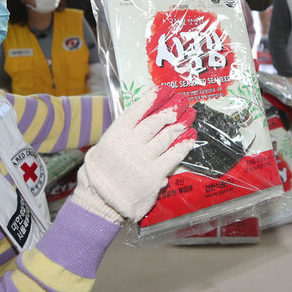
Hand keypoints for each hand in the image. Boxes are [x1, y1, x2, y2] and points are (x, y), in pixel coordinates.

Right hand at [72, 86, 196, 223]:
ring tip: (189, 116)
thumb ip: (123, 135)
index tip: (164, 90)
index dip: (152, 98)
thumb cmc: (102, 174)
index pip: (137, 111)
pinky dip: (184, 145)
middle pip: (155, 122)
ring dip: (180, 124)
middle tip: (182, 102)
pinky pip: (174, 156)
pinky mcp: (155, 174)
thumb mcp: (104, 148)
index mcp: (116, 135)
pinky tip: (190, 137)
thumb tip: (145, 121)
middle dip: (171, 110)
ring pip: (167, 136)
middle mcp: (130, 144)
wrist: (101, 202)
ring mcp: (143, 159)